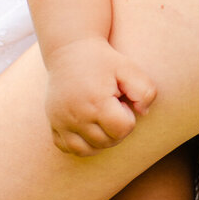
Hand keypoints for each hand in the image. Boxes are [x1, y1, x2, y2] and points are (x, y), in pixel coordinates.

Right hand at [43, 38, 156, 155]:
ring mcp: (61, 121)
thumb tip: (143, 113)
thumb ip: (145, 90)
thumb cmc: (103, 60)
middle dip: (116, 127)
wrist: (69, 49)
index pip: (121, 130)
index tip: (121, 101)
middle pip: (106, 142)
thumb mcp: (129, 68)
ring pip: (87, 150)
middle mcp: (76, 115)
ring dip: (101, 139)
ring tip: (101, 117)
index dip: (128, 117)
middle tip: (112, 106)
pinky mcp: (53, 123)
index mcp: (96, 102)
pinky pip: (67, 147)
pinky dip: (80, 144)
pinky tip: (87, 127)